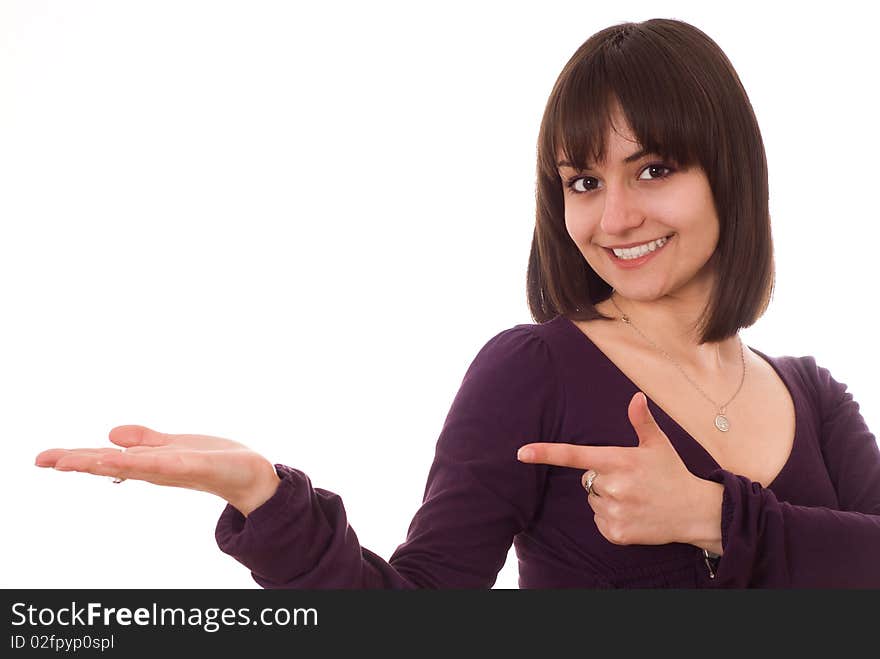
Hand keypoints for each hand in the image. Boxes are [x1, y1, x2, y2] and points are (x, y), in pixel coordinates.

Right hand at [34, 425, 281, 516]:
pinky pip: (163, 464)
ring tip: (70, 460)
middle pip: (110, 465)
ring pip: (130, 466)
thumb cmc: (213, 462)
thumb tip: (109, 435)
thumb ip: (144, 441)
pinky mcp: (193, 466)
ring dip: (101, 462)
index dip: (75, 458)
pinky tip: (122, 457)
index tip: (43, 459)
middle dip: (77, 462)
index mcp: (148, 463)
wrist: (250, 476)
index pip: (106, 459)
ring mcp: (172, 469)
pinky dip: (142, 461)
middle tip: (43, 461)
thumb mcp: (172, 445)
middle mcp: (155, 470)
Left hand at [517, 392, 721, 548]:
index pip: (575, 455)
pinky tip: (633, 513)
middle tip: (631, 480)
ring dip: (606, 498)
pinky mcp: (615, 533)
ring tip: (635, 497)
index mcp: (619, 461)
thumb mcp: (658, 445)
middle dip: (602, 478)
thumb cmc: (672, 474)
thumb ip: (642, 421)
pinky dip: (610, 518)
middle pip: (587, 479)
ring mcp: (614, 511)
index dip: (545, 453)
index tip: (521, 452)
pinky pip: (598, 520)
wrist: (695, 512)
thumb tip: (637, 397)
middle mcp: (613, 487)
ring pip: (592, 500)